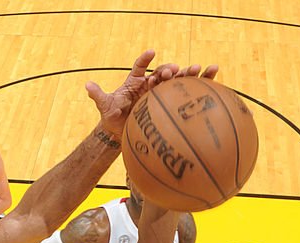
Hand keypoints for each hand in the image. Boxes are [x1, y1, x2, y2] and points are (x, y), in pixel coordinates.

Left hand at [86, 50, 218, 134]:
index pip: (140, 67)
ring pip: (177, 81)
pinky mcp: (171, 104)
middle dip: (170, 69)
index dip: (144, 59)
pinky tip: (213, 78)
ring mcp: (161, 94)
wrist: (122, 133)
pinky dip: (199, 85)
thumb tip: (87, 85)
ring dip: (188, 74)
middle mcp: (150, 84)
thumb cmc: (113, 118)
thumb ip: (98, 95)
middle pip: (162, 72)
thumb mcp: (105, 106)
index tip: (151, 53)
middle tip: (176, 69)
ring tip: (199, 69)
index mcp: (135, 81)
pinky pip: (185, 94)